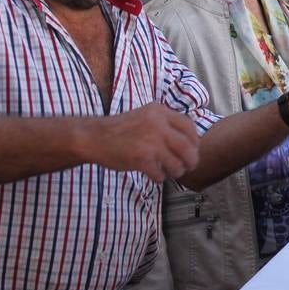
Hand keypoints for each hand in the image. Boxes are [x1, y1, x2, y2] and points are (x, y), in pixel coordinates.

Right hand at [85, 102, 200, 182]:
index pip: (189, 127)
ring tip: (169, 172)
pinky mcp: (142, 158)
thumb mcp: (145, 116)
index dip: (194, 141)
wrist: (94, 137)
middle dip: (191, 160)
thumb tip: (189, 141)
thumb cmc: (120, 129)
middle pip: (188, 148)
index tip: (193, 149)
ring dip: (175, 171)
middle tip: (188, 166)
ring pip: (177, 164)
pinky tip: (153, 174)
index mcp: (160, 112)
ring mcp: (151, 142)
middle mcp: (158, 125)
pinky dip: (159, 177)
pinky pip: (161, 174)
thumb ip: (165, 123)